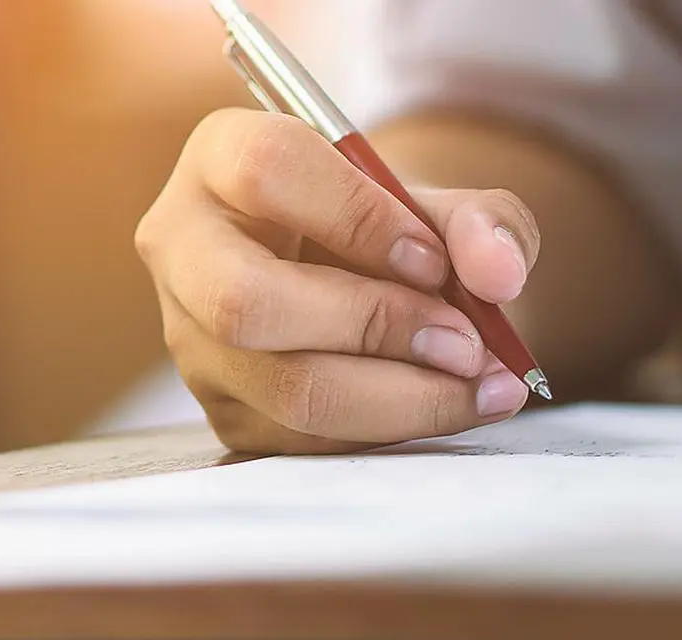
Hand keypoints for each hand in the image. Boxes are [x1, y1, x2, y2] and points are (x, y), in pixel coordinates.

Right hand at [135, 109, 540, 453]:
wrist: (354, 281)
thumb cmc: (386, 231)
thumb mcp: (436, 205)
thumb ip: (481, 223)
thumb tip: (498, 275)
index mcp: (221, 157)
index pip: (266, 170)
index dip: (357, 216)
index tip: (433, 260)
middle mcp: (183, 247)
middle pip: (245, 301)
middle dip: (374, 327)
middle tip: (466, 342)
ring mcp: (192, 338)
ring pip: (282, 387)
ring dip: (400, 396)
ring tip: (482, 384)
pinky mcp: (222, 409)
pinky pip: (305, 440)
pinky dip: (390, 429)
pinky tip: (449, 405)